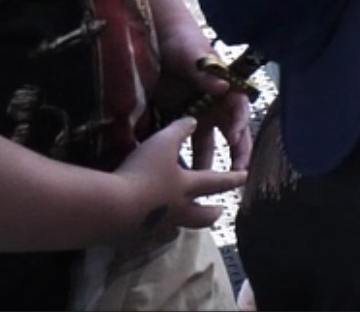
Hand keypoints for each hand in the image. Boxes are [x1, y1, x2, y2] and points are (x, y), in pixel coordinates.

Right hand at [112, 118, 244, 246]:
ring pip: (177, 229)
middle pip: (201, 216)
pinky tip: (148, 231)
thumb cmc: (143, 172)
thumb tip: (195, 120)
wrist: (114, 208)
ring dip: (184, 226)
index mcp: (186, 187)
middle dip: (213, 213)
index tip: (245, 178)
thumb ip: (179, 130)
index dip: (232, 178)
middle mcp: (177, 211)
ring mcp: (158, 228)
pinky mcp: (137, 238)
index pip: (215, 182)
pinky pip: (150, 238)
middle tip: (220, 211)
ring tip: (182, 224)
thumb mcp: (162, 143)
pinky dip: (154, 234)